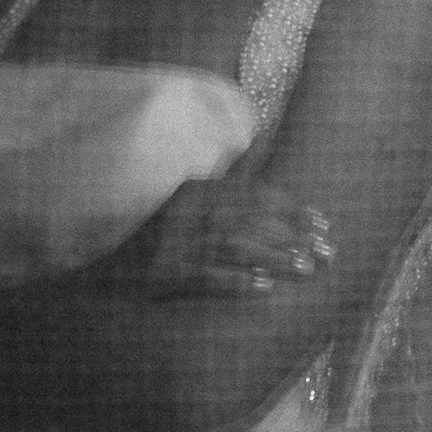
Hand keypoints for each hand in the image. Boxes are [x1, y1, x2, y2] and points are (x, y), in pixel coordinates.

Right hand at [110, 177, 332, 299]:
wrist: (104, 261)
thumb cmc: (152, 228)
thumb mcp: (186, 194)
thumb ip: (224, 175)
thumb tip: (262, 142)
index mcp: (195, 189)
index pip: (253, 194)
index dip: (291, 208)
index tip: (322, 222)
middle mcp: (188, 211)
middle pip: (252, 220)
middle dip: (294, 235)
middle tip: (327, 252)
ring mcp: (176, 242)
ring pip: (236, 246)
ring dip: (274, 258)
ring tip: (307, 270)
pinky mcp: (166, 273)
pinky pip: (207, 276)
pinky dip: (237, 282)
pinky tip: (264, 289)